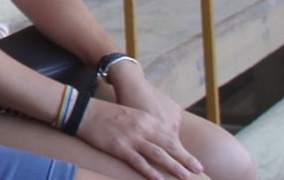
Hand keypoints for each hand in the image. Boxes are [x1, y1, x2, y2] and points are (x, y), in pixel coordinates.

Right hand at [76, 97, 199, 179]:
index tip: (195, 161)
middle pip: (169, 145)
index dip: (184, 150)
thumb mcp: (131, 114)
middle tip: (199, 170)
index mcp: (146, 119)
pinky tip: (159, 179)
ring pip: (158, 154)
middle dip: (185, 159)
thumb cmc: (107, 113)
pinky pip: (138, 161)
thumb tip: (160, 139)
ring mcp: (131, 137)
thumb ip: (146, 125)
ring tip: (185, 176)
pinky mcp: (119, 146)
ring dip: (173, 166)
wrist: (83, 111)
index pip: (170, 137)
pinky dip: (150, 171)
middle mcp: (142, 127)